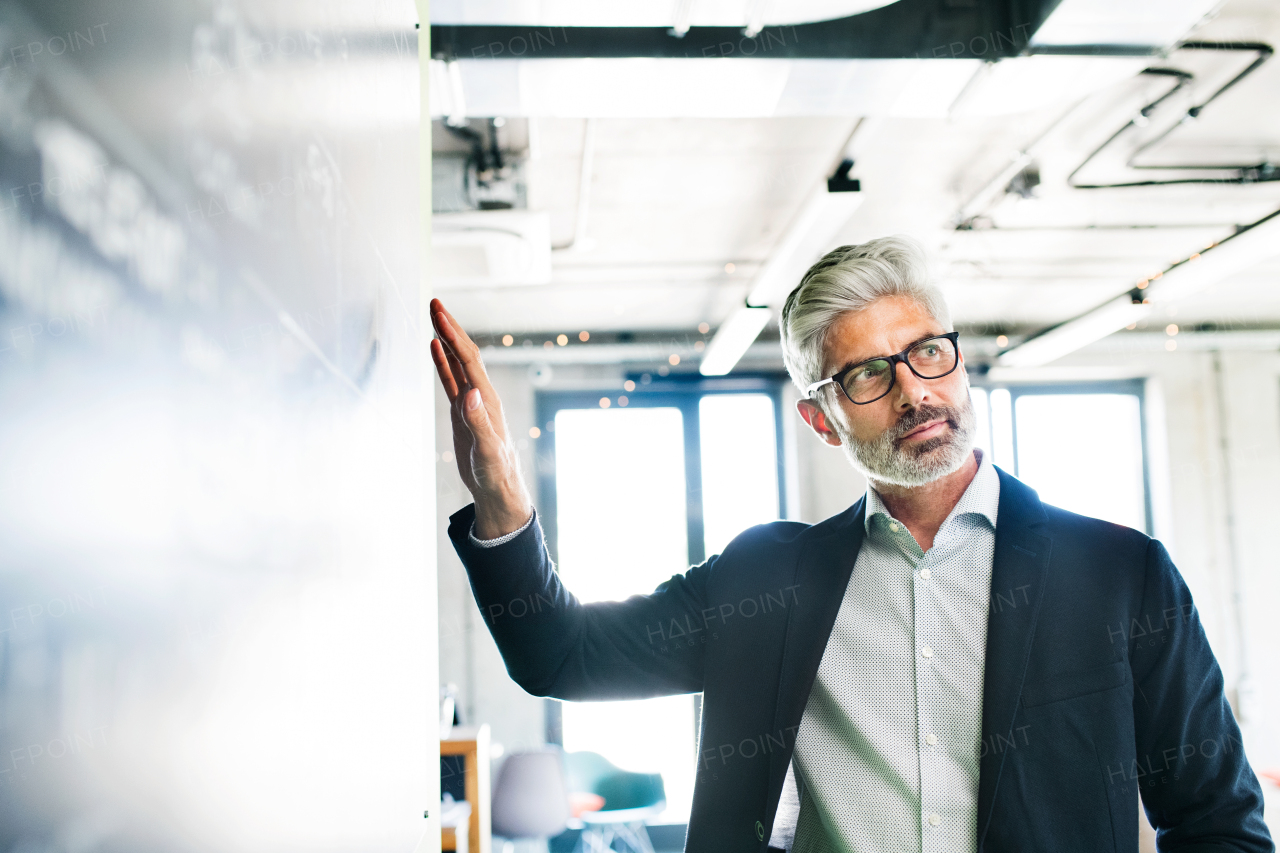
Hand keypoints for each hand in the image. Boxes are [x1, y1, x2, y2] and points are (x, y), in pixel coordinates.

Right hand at [429, 298, 532, 538]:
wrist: (498, 489)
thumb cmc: (496, 472)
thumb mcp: (486, 449)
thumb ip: (478, 421)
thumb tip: (470, 393)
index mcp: (486, 399)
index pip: (468, 359)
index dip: (452, 335)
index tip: (437, 314)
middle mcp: (480, 394)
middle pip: (464, 353)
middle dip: (450, 327)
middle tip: (434, 302)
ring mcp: (471, 401)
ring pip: (456, 362)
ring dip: (445, 339)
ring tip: (434, 316)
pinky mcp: (463, 411)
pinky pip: (451, 379)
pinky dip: (442, 361)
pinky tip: (434, 347)